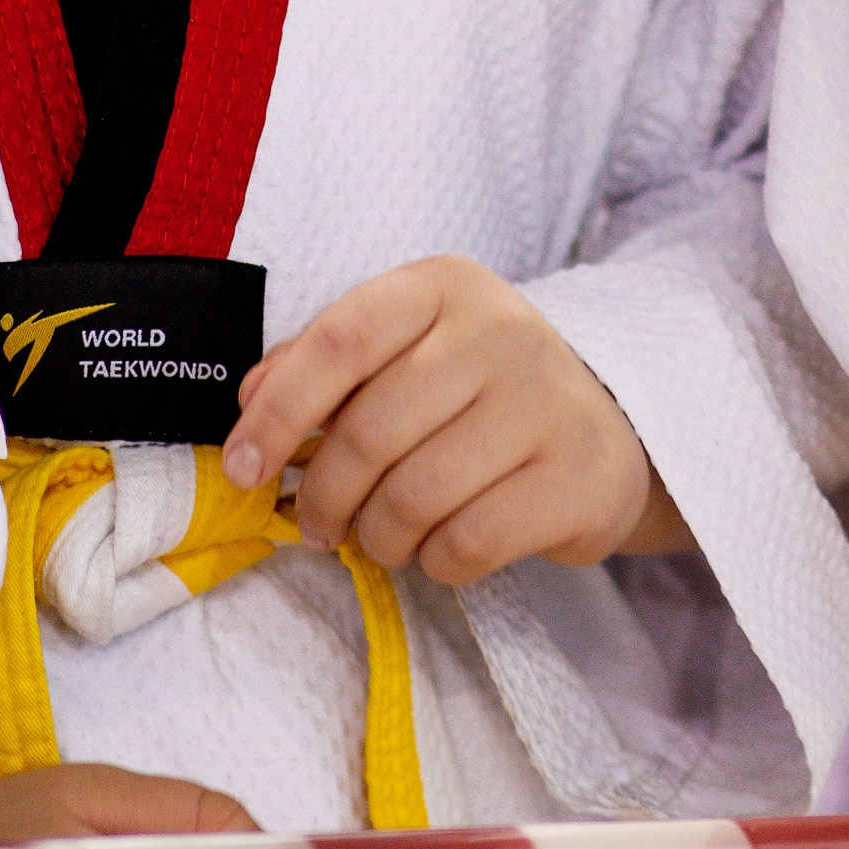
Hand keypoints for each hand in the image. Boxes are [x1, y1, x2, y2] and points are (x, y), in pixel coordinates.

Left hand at [224, 254, 687, 582]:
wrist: (605, 430)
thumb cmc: (477, 390)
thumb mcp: (405, 350)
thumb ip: (323, 365)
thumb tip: (251, 403)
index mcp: (442, 287)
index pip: (342, 339)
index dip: (279, 410)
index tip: (244, 466)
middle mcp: (498, 332)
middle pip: (371, 429)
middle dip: (324, 493)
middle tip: (315, 523)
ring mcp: (544, 404)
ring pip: (415, 495)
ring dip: (377, 535)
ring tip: (378, 537)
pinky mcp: (574, 479)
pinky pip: (467, 541)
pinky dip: (434, 561)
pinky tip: (437, 548)